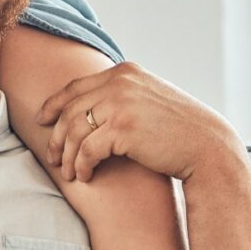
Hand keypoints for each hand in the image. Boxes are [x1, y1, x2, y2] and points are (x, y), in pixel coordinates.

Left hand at [36, 61, 246, 186]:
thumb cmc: (180, 129)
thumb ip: (123, 95)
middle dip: (56, 135)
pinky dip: (81, 166)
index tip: (42, 120)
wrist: (208, 147)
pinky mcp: (122, 129)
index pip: (76, 86)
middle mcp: (119, 83)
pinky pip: (87, 150)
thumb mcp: (149, 99)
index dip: (54, 104)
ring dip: (66, 155)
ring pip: (73, 131)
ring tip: (67, 172)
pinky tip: (84, 176)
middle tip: (52, 156)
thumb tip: (92, 104)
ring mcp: (120, 104)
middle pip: (70, 109)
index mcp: (125, 72)